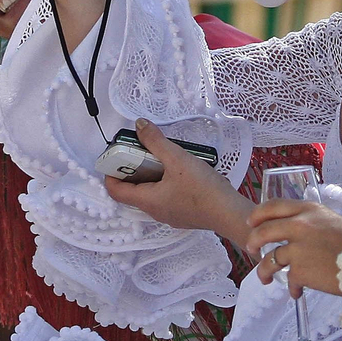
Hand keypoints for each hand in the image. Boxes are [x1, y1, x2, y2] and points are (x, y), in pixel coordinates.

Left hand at [104, 120, 251, 240]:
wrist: (231, 213)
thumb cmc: (203, 190)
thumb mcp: (177, 159)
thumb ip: (156, 141)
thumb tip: (139, 126)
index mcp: (147, 201)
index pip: (116, 191)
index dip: (110, 173)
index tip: (115, 157)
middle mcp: (155, 211)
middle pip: (133, 190)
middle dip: (133, 170)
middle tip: (140, 151)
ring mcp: (169, 215)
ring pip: (151, 193)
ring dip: (151, 175)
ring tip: (162, 157)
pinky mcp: (183, 214)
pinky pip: (166, 196)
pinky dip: (166, 182)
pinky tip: (181, 170)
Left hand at [244, 201, 341, 297]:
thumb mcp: (333, 221)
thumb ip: (313, 223)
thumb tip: (298, 234)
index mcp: (309, 210)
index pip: (273, 206)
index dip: (258, 214)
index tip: (251, 222)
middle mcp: (299, 226)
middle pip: (263, 231)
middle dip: (253, 242)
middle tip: (251, 250)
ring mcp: (297, 248)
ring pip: (269, 259)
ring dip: (264, 270)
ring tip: (265, 278)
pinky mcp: (300, 270)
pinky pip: (289, 279)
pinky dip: (292, 287)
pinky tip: (296, 292)